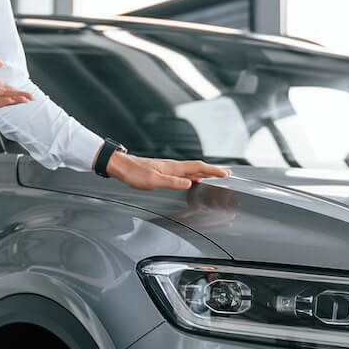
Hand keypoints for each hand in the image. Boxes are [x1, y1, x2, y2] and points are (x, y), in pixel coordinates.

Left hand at [0, 45, 33, 109]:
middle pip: (4, 95)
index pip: (3, 87)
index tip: (27, 92)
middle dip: (18, 96)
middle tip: (31, 98)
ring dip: (12, 101)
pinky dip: (0, 103)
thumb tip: (2, 64)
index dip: (15, 90)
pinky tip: (10, 101)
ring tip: (25, 100)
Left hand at [105, 152, 229, 190]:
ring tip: (214, 176)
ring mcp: (169, 168)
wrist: (122, 166)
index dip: (212, 170)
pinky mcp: (164, 171)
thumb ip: (172, 182)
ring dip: (204, 173)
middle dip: (212, 171)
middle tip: (226, 174)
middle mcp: (173, 166)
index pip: (197, 167)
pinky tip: (193, 179)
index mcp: (173, 167)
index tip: (225, 174)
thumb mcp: (153, 181)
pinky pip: (184, 172)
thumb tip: (189, 183)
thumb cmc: (135, 173)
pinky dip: (194, 175)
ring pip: (192, 169)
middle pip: (198, 167)